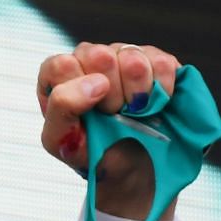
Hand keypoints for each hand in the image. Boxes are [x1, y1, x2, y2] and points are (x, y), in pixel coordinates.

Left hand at [37, 41, 180, 220]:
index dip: (79, 92)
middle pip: (98, 56)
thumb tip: (96, 82)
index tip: (91, 113)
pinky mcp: (155, 58)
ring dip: (135, 93)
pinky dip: (160, 89)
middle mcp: (88, 59)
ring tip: (133, 110)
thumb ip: (61, 108)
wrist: (131, 166)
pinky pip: (161, 62)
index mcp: (59, 77)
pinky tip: (154, 103)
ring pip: (131, 57)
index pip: (61, 65)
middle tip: (112, 114)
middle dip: (109, 94)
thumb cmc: (91, 150)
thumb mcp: (60, 140)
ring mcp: (123, 54)